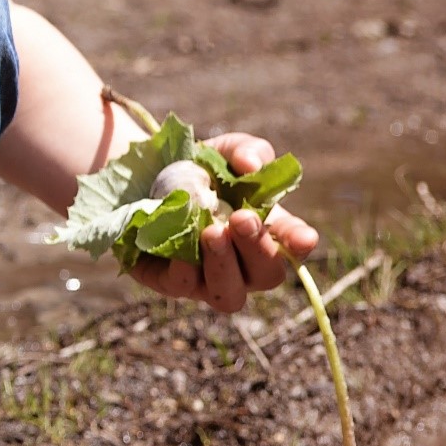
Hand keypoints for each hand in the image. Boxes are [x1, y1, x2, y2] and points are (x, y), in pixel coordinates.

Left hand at [128, 132, 321, 312]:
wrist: (141, 181)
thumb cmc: (195, 170)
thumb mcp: (222, 151)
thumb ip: (245, 151)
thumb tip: (251, 164)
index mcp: (265, 233)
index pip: (294, 247)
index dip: (299, 244)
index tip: (304, 237)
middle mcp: (242, 264)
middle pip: (266, 275)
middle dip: (258, 249)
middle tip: (242, 218)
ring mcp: (206, 279)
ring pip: (228, 294)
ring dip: (224, 264)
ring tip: (212, 231)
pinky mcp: (169, 282)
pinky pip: (181, 286)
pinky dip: (185, 269)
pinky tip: (181, 251)